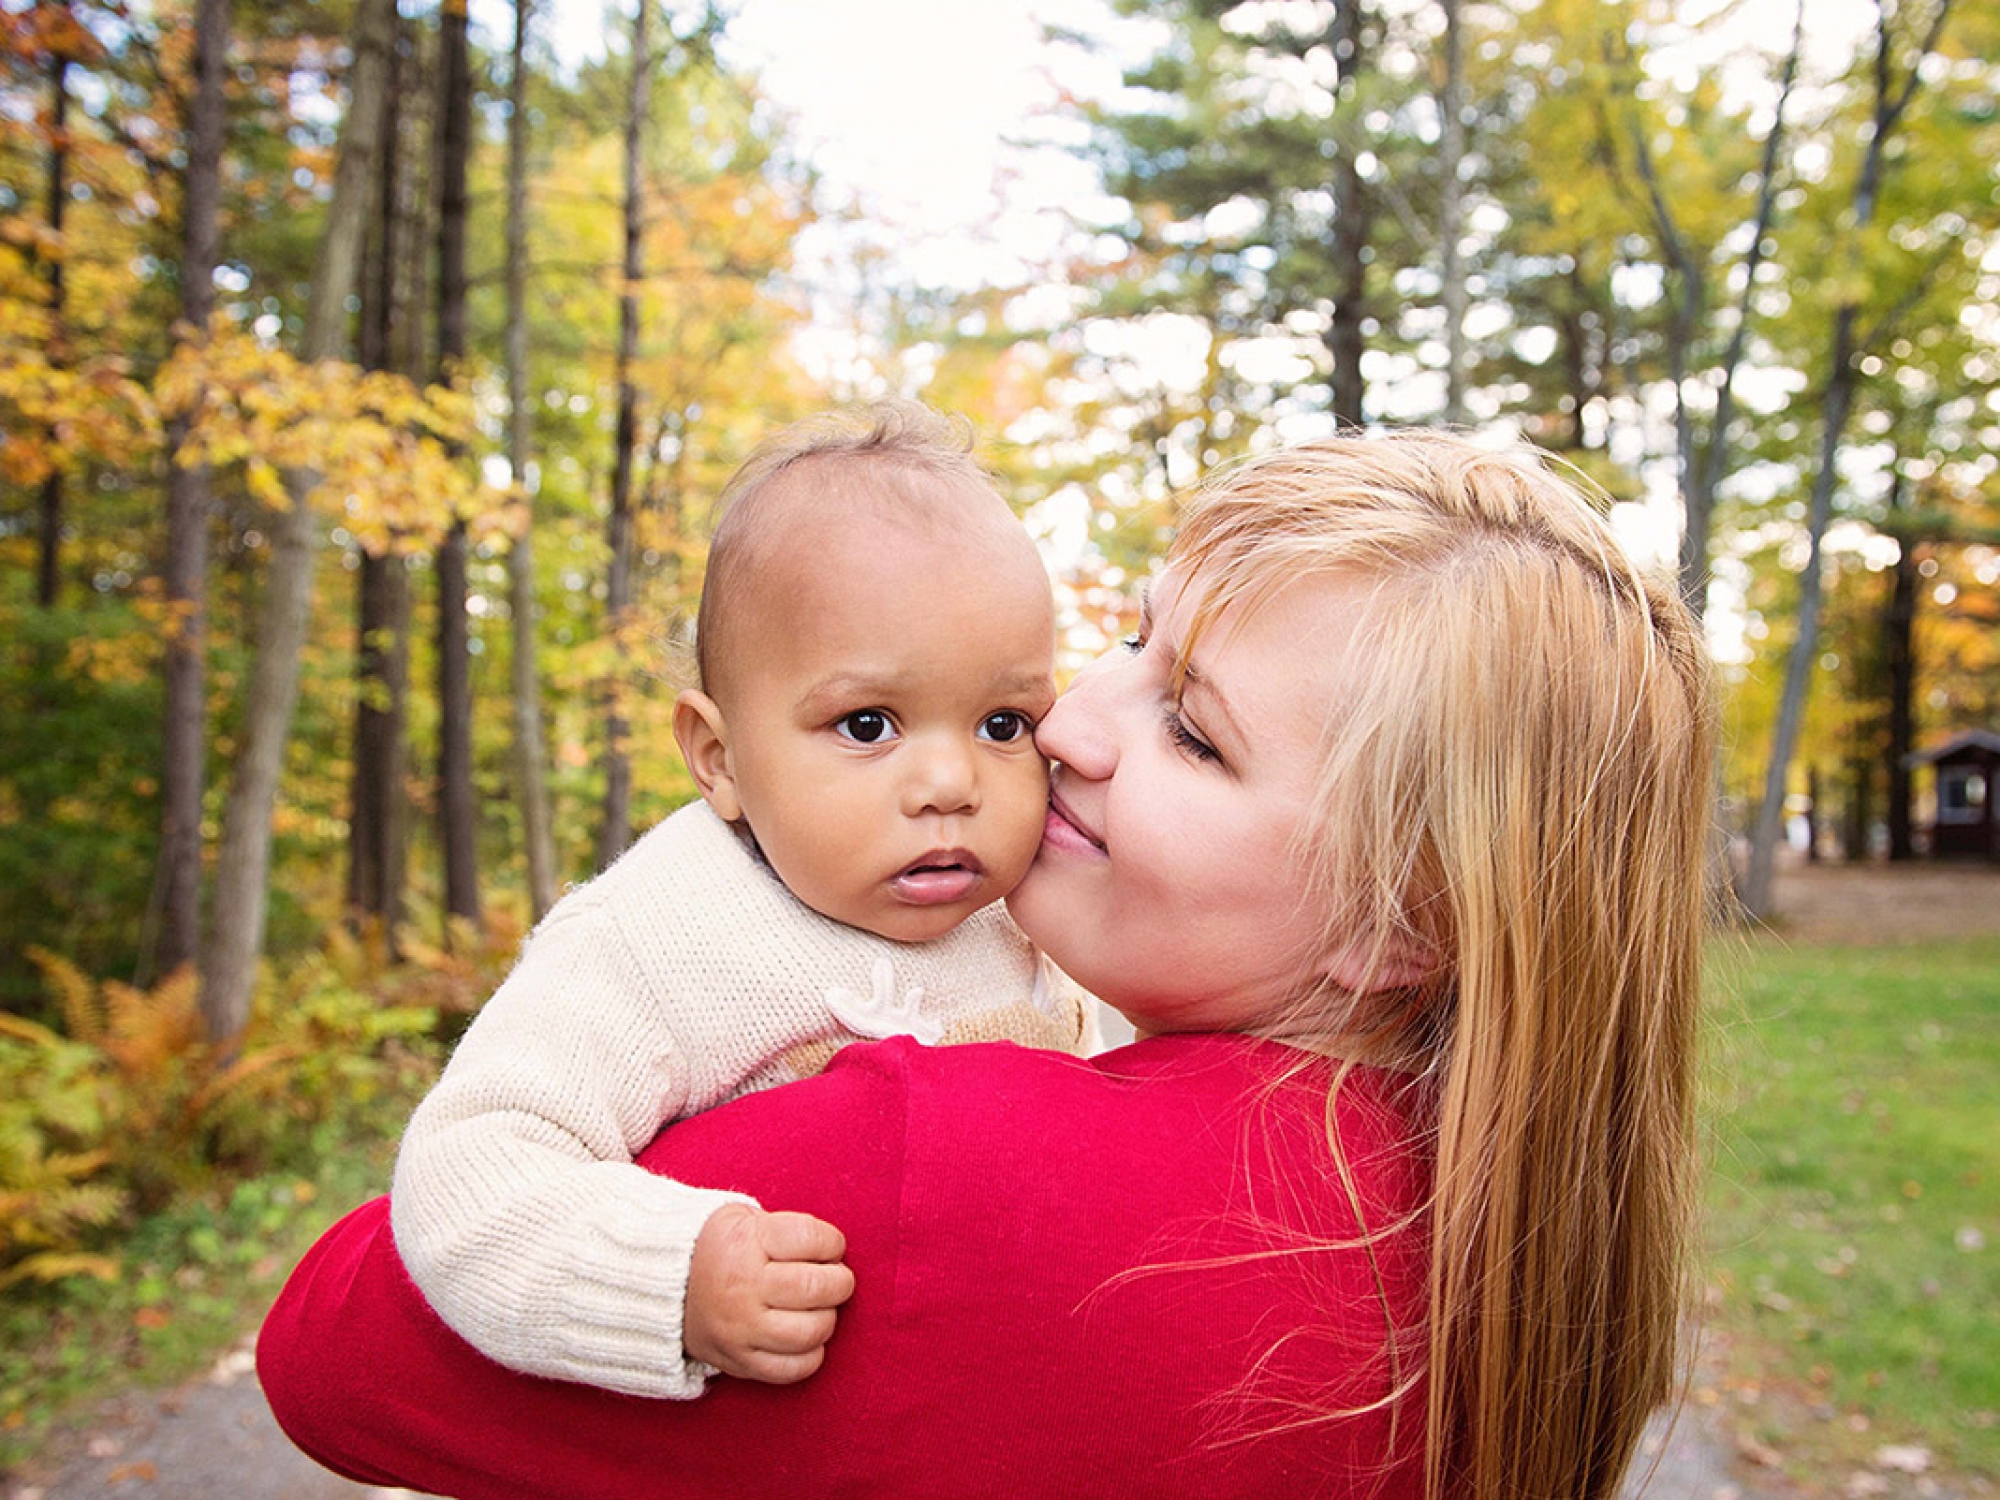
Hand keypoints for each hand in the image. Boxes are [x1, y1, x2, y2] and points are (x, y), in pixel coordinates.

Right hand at [685, 1204, 854, 1383]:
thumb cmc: (722, 1249)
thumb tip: (837, 1253)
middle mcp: (742, 1288)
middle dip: (839, 1281)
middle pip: (817, 1288)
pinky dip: (811, 1354)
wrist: (667, 1289)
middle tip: (834, 1278)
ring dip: (828, 1317)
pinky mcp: (740, 1362)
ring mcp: (740, 1329)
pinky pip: (794, 1368)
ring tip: (818, 1307)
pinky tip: (804, 1335)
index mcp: (744, 1243)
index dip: (833, 1243)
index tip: (828, 1247)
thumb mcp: (744, 1219)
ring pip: (811, 1331)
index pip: (813, 1239)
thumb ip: (789, 1229)